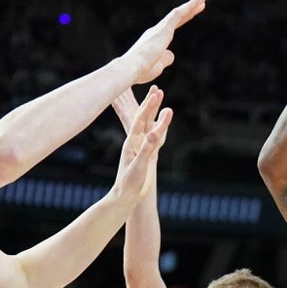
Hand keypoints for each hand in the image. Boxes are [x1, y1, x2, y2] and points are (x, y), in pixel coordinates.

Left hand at [112, 86, 170, 202]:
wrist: (124, 197)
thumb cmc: (130, 183)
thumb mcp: (139, 166)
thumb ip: (146, 149)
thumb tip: (154, 133)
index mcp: (132, 143)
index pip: (140, 120)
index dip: (148, 107)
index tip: (156, 94)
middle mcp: (135, 143)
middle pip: (144, 119)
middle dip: (151, 104)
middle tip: (158, 90)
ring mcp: (140, 148)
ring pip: (148, 127)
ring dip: (154, 114)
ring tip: (162, 101)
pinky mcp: (145, 155)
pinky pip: (153, 138)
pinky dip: (158, 128)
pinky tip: (160, 124)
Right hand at [121, 0, 206, 83]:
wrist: (131, 68)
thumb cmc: (140, 71)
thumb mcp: (157, 67)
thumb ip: (164, 59)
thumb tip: (171, 54)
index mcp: (154, 40)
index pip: (172, 27)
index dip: (183, 19)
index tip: (192, 14)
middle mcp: (156, 31)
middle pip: (176, 18)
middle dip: (188, 10)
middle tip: (200, 2)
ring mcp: (160, 29)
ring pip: (178, 13)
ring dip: (191, 5)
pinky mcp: (164, 29)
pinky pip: (178, 14)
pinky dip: (189, 7)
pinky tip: (198, 2)